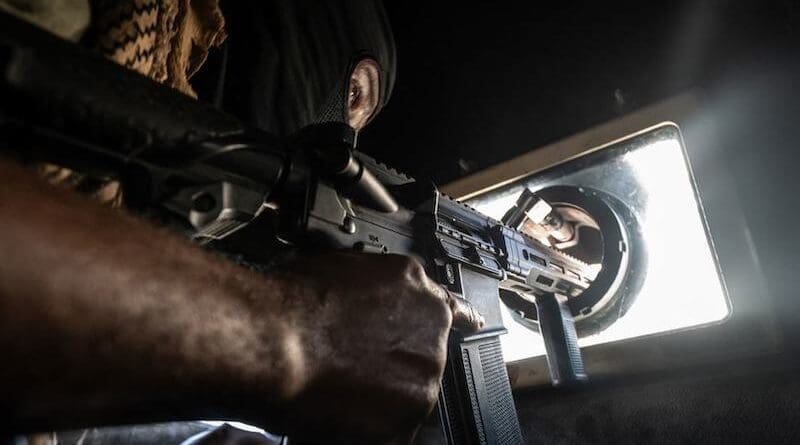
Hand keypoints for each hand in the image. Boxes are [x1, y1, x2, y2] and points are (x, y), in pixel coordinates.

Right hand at [271, 252, 482, 443]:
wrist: (276, 338)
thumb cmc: (293, 302)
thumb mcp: (344, 270)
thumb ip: (374, 290)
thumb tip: (367, 302)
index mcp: (417, 290)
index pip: (452, 310)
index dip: (455, 321)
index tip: (470, 326)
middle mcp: (431, 331)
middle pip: (422, 356)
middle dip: (392, 364)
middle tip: (351, 365)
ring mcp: (424, 375)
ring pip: (408, 394)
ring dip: (380, 397)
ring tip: (335, 386)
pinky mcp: (408, 414)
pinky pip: (395, 428)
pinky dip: (372, 428)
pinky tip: (341, 415)